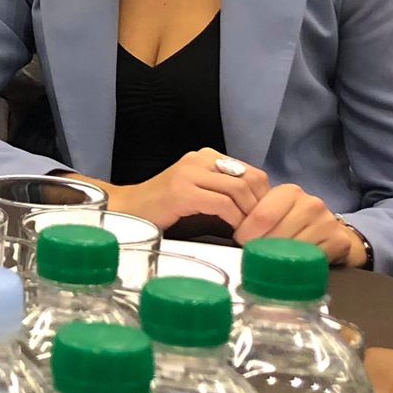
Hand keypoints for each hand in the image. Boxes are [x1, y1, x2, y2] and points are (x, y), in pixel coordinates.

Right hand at [95, 149, 273, 234]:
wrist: (127, 210)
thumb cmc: (166, 211)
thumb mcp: (201, 196)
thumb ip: (225, 196)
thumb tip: (262, 213)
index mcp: (206, 157)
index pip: (252, 172)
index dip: (264, 198)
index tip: (265, 222)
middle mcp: (199, 158)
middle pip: (250, 178)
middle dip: (261, 208)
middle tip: (261, 231)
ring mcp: (190, 173)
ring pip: (239, 190)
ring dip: (249, 216)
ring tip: (249, 235)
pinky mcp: (182, 191)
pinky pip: (222, 204)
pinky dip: (234, 221)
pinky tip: (234, 234)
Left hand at [230, 182, 364, 265]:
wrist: (331, 233)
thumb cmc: (293, 223)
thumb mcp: (273, 213)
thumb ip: (254, 215)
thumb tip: (226, 221)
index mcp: (290, 192)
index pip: (262, 215)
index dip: (247, 232)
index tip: (241, 241)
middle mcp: (311, 203)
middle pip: (276, 233)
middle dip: (260, 247)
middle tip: (254, 255)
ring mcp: (326, 222)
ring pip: (292, 248)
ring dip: (277, 258)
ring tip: (271, 261)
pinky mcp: (338, 240)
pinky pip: (311, 259)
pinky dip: (297, 266)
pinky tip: (291, 266)